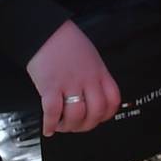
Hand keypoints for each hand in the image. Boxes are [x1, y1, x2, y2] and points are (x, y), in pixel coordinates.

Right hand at [26, 20, 121, 135]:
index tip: (96, 119)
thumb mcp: (91, 57)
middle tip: (77, 126)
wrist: (46, 31)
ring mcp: (70, 84)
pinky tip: (48, 129)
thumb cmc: (68, 43)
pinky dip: (50, 124)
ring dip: (69, 126)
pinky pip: (53, 111)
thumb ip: (95, 76)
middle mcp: (88, 80)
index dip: (106, 115)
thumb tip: (92, 94)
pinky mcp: (50, 86)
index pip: (113, 101)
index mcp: (100, 73)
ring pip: (76, 115)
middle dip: (86, 125)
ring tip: (62, 126)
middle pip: (96, 112)